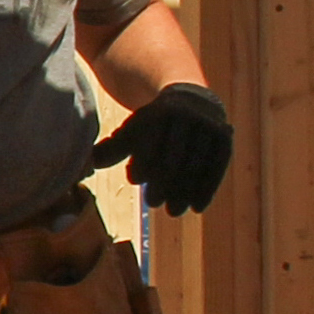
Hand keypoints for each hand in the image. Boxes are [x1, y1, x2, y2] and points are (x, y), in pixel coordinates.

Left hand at [91, 81, 232, 213]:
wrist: (191, 101)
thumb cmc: (153, 123)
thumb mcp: (132, 130)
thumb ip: (113, 148)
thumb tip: (87, 165)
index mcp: (163, 110)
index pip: (153, 139)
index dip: (143, 160)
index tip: (134, 180)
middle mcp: (190, 115)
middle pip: (175, 155)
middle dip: (162, 183)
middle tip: (152, 204)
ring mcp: (210, 125)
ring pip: (196, 164)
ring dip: (184, 192)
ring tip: (173, 212)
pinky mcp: (226, 137)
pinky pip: (217, 167)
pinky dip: (207, 189)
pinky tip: (197, 208)